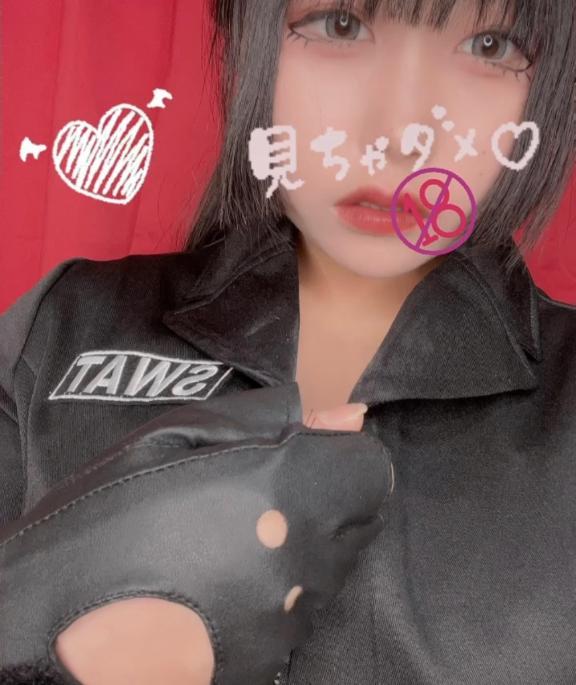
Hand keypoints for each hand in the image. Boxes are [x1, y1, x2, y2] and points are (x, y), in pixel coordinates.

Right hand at [0, 385, 391, 684]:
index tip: (305, 459)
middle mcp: (309, 555)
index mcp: (289, 487)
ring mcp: (297, 614)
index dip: (340, 458)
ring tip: (238, 539)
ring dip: (307, 544)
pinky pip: (305, 609)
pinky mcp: (280, 656)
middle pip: (361, 516)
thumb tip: (349, 417)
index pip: (372, 468)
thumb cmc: (111, 513)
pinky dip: (284, 591)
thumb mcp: (180, 435)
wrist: (64, 632)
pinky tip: (230, 585)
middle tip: (265, 495)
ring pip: (337, 564)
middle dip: (328, 497)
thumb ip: (271, 420)